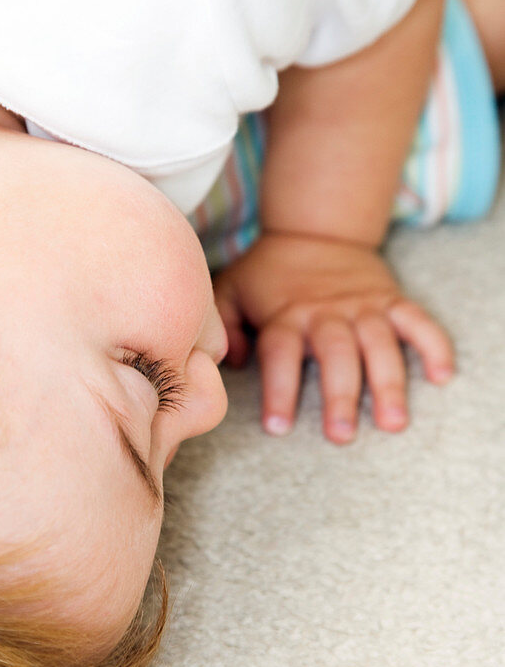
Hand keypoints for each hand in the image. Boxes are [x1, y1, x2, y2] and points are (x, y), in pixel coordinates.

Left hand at [212, 232, 453, 443]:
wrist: (314, 229)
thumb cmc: (268, 273)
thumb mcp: (231, 290)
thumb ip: (224, 327)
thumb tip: (229, 363)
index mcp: (286, 315)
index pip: (280, 354)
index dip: (279, 391)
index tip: (277, 428)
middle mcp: (326, 312)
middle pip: (336, 354)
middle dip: (340, 395)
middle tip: (342, 437)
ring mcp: (363, 306)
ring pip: (380, 344)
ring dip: (389, 383)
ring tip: (393, 423)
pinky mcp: (391, 300)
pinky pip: (417, 321)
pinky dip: (433, 345)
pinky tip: (442, 376)